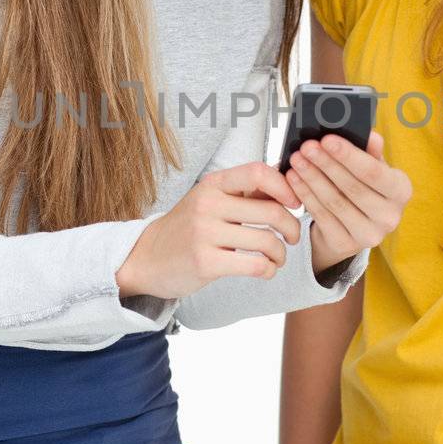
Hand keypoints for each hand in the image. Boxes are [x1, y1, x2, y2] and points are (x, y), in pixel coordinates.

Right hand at [115, 161, 302, 299]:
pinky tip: (266, 270)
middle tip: (293, 236)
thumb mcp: (210, 200)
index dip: (284, 187)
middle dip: (292, 227)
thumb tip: (286, 185)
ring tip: (277, 257)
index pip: (258, 173)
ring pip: (267, 241)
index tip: (294, 202)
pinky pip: (255, 265)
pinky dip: (269, 270)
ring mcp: (205, 233)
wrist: (147, 258)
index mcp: (213, 184)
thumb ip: (244, 193)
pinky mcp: (205, 262)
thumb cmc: (186, 229)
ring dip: (281, 254)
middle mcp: (208, 204)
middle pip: (270, 212)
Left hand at [286, 129, 411, 268]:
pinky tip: (294, 179)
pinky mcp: (345, 244)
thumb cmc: (365, 189)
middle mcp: (390, 216)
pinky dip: (305, 195)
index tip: (327, 140)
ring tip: (297, 160)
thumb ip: (371, 151)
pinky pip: (321, 216)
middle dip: (325, 164)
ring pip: (334, 201)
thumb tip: (371, 136)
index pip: (374, 172)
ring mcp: (369, 234)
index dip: (349, 155)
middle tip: (306, 147)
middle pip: (352, 187)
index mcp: (401, 191)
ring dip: (311, 178)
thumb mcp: (373, 168)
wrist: (355, 227)